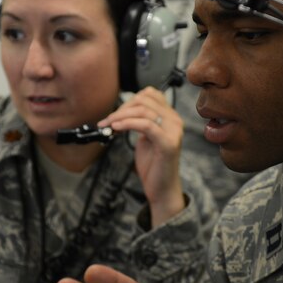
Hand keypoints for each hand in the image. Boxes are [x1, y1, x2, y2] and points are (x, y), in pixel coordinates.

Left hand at [98, 87, 184, 225]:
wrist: (161, 188)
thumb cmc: (153, 164)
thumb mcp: (145, 137)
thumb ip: (140, 121)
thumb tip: (123, 109)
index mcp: (170, 116)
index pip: (150, 94)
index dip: (129, 100)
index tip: (114, 114)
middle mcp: (175, 120)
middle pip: (144, 100)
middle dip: (122, 108)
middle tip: (107, 121)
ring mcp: (174, 131)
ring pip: (143, 110)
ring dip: (120, 116)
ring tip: (108, 125)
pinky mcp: (168, 143)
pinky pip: (145, 125)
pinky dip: (127, 123)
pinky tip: (116, 128)